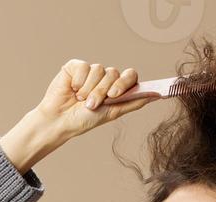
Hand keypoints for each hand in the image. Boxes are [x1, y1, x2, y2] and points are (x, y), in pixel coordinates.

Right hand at [31, 60, 153, 141]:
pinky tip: (72, 89)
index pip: (130, 75)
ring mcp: (90, 71)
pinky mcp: (75, 66)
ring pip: (99, 69)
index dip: (124, 83)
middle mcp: (104, 78)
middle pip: (114, 73)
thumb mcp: (112, 113)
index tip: (115, 95)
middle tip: (92, 104)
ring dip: (89, 89)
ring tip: (80, 100)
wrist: (59, 121)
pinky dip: (78, 81)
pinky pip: (84, 66)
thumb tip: (156, 95)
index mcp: (115, 88)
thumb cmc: (83, 120)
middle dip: (103, 91)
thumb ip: (134, 103)